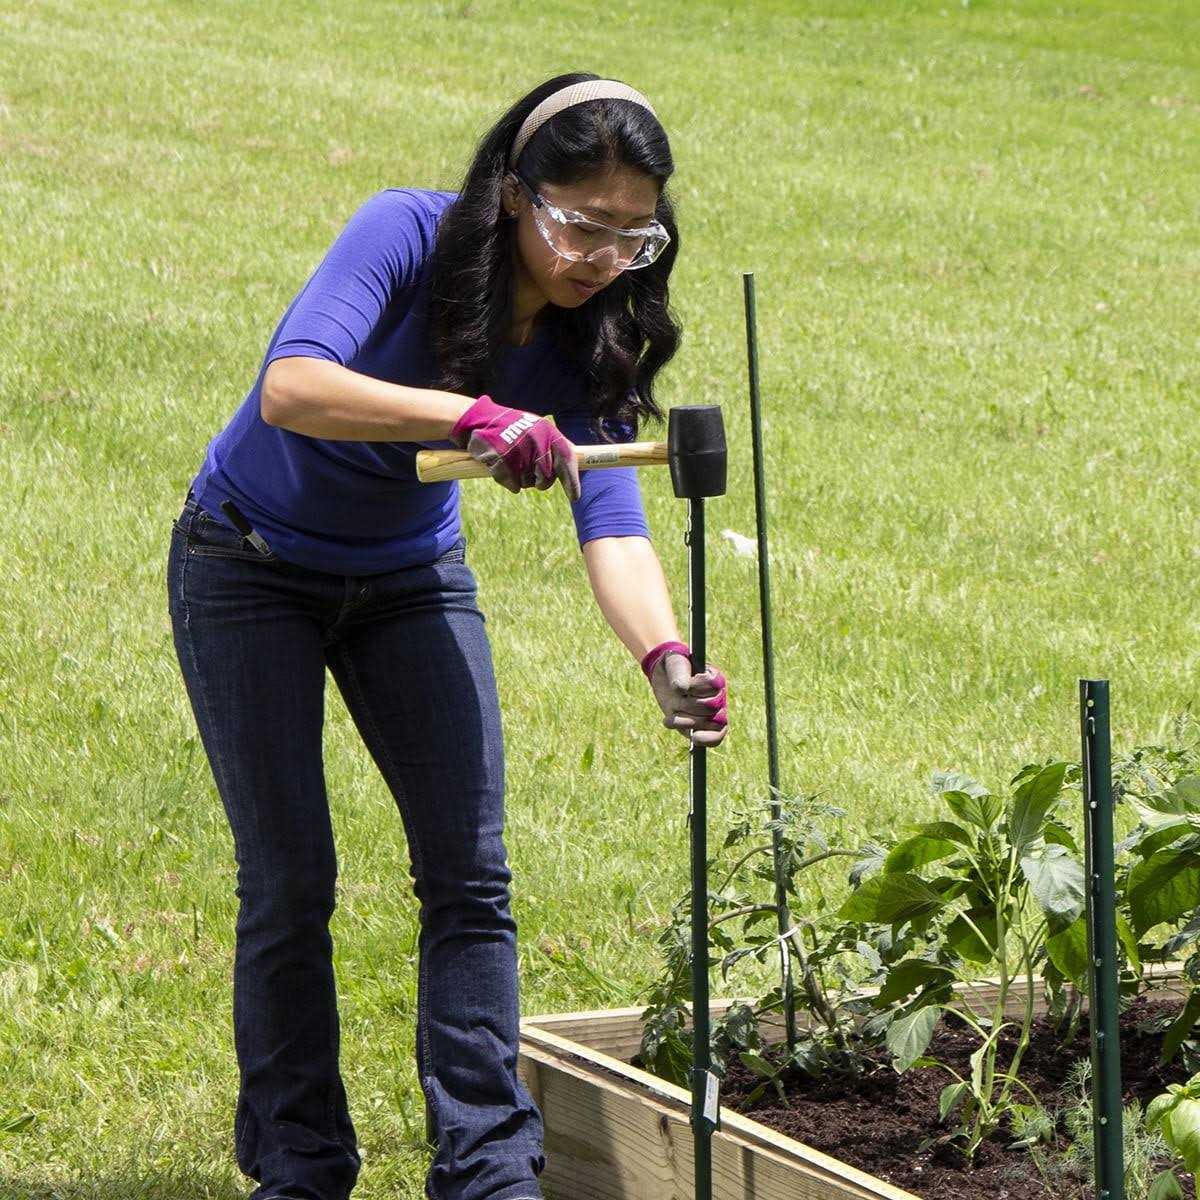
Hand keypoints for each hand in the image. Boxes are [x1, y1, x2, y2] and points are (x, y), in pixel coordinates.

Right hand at [449, 394, 580, 500]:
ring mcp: (519, 451)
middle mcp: (536, 441)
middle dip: (540, 482)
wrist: (483, 420)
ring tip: (513, 462)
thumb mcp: (538, 430)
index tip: (574, 497)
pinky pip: (512, 485)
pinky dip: (508, 481)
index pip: (567, 460)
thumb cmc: (514, 429)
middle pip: (546, 479)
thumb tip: (573, 469)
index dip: (571, 481)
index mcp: (549, 433)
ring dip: (521, 479)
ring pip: (528, 483)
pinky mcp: (502, 460)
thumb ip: (554, 447)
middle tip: (531, 472)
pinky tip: (502, 466)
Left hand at [641, 640, 727, 746]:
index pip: (712, 685)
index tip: (679, 685)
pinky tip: (695, 738)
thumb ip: (680, 672)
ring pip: (707, 723)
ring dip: (684, 722)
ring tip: (669, 719)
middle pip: (709, 707)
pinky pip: (716, 737)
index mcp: (715, 678)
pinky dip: (707, 740)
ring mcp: (713, 712)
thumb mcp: (674, 663)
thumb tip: (682, 688)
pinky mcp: (705, 727)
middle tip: (674, 701)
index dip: (694, 687)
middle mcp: (718, 696)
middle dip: (687, 705)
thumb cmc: (673, 667)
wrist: (666, 678)